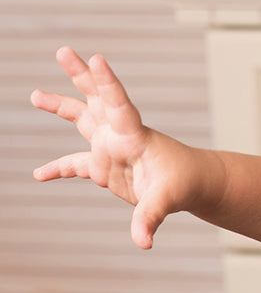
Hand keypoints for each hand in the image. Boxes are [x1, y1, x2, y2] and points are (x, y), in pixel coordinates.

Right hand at [32, 47, 197, 248]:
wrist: (193, 184)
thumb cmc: (185, 184)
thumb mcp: (167, 200)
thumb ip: (150, 218)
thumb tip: (142, 242)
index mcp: (134, 135)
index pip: (119, 104)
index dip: (107, 83)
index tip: (96, 58)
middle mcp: (119, 135)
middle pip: (95, 99)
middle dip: (80, 75)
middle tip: (64, 50)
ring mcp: (110, 148)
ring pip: (82, 120)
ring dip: (60, 107)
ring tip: (35, 94)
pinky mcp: (104, 166)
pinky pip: (75, 164)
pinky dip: (58, 169)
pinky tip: (40, 174)